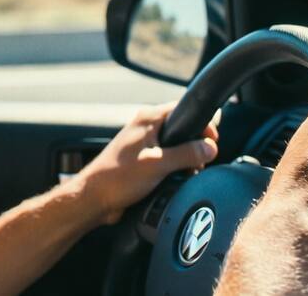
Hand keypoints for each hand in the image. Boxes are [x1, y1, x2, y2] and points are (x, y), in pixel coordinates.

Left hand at [75, 101, 218, 224]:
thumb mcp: (158, 164)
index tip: (213, 140)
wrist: (94, 199)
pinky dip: (175, 168)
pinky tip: (176, 180)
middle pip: (182, 129)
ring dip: (185, 160)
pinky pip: (166, 159)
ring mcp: (143, 144)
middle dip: (195, 146)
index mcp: (147, 120)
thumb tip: (210, 148)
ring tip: (188, 173)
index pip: (183, 109)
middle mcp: (145, 128)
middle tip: (199, 162)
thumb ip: (186, 154)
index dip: (202, 123)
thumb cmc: (117, 178)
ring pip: (175, 146)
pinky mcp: (142, 160)